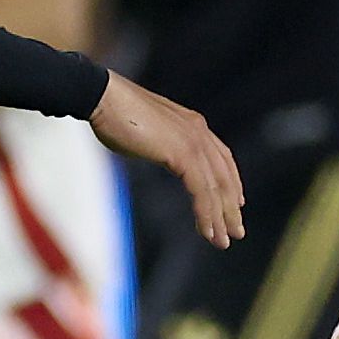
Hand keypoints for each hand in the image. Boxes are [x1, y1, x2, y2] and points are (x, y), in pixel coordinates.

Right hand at [92, 74, 243, 249]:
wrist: (104, 98)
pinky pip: (202, 189)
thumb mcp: (145, 132)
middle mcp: (199, 131)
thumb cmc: (113, 113)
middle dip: (231, 207)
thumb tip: (153, 150)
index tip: (235, 204)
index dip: (231, 183)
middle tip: (235, 232)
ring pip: (216, 187)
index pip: (221, 158)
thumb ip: (157, 143)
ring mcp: (194, 141)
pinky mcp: (183, 153)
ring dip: (220, 217)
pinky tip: (207, 231)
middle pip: (225, 176)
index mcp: (193, 124)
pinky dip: (206, 212)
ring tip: (222, 240)